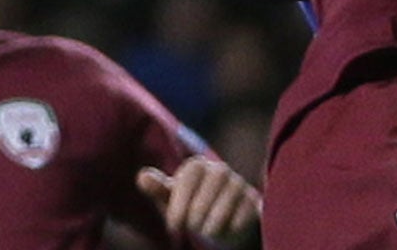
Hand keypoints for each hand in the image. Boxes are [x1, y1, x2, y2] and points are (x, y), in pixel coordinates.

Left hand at [137, 158, 260, 243]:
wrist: (224, 221)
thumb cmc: (191, 208)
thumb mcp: (172, 201)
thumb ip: (159, 189)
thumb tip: (142, 175)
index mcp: (198, 166)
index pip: (190, 174)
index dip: (180, 202)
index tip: (173, 225)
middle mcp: (220, 170)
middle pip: (206, 193)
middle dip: (195, 217)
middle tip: (192, 228)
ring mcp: (240, 184)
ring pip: (225, 206)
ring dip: (212, 225)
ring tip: (207, 230)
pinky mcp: (254, 201)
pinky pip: (241, 216)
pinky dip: (231, 227)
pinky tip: (227, 228)